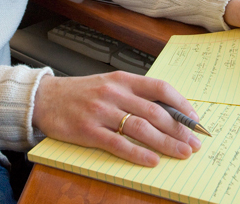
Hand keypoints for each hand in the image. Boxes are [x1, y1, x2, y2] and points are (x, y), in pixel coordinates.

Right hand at [32, 71, 202, 166]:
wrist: (44, 98)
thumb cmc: (79, 93)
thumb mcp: (108, 84)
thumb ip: (133, 94)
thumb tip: (165, 112)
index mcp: (121, 79)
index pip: (159, 88)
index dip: (180, 104)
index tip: (195, 118)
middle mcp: (113, 93)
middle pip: (154, 112)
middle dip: (179, 129)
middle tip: (195, 143)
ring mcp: (101, 112)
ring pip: (141, 128)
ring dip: (166, 143)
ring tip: (182, 153)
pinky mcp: (88, 131)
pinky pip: (118, 144)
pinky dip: (138, 154)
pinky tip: (152, 161)